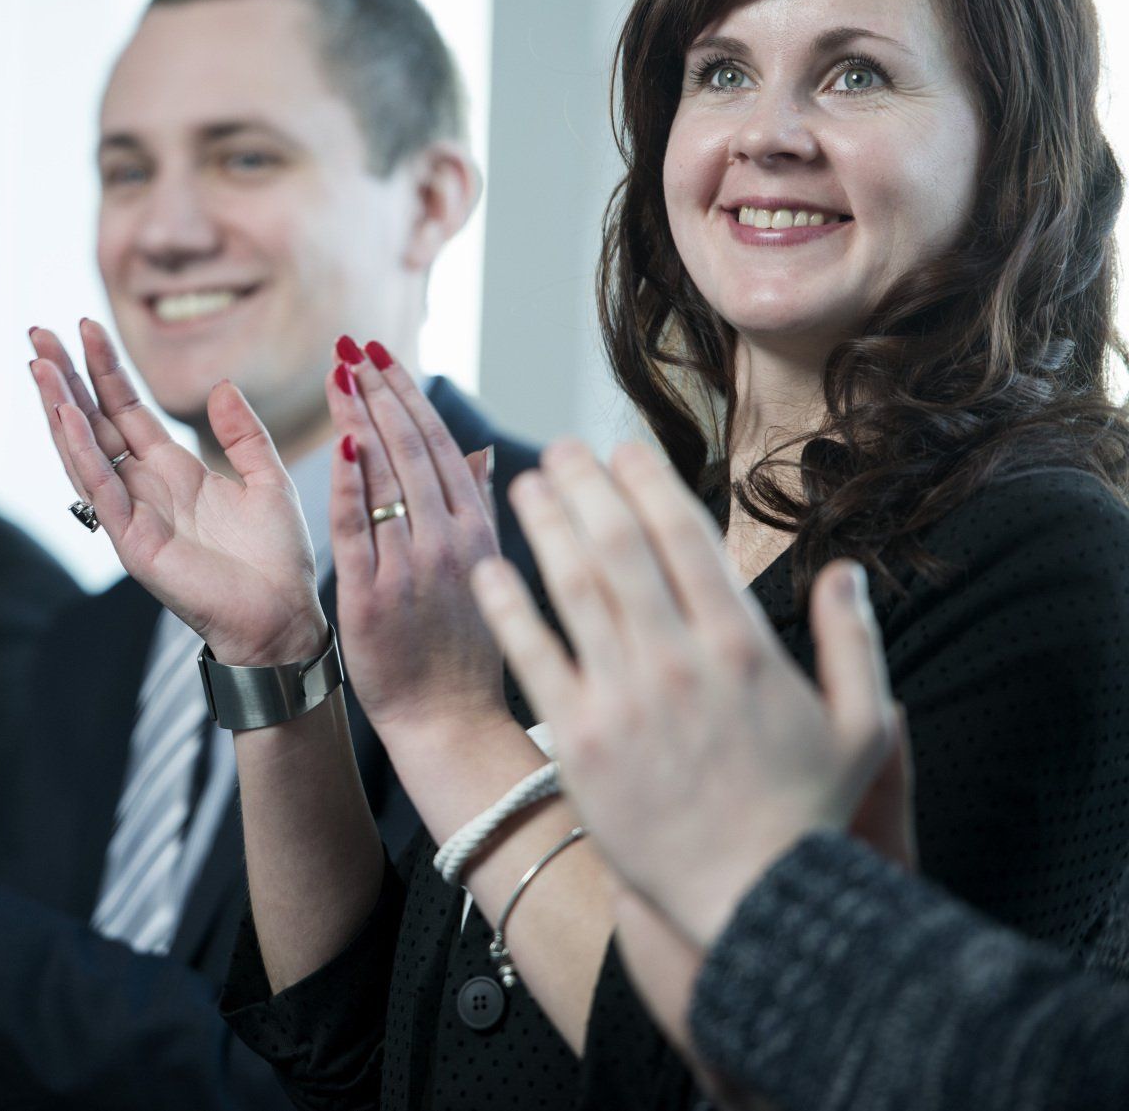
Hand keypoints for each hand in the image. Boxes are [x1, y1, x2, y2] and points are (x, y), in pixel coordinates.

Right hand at [28, 320, 325, 664]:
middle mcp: (144, 488)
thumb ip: (243, 434)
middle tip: (38, 332)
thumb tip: (220, 385)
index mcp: (173, 470)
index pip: (125, 410)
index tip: (84, 327)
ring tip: (39, 364)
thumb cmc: (275, 559)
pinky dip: (81, 452)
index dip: (105, 370)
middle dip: (66, 379)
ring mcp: (133, 514)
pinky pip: (101, 490)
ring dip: (60, 408)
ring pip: (84, 452)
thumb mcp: (267, 478)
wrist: (283, 616)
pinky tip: (65, 415)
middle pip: (93, 423)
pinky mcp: (133, 542)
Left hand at [325, 337, 506, 732]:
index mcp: (478, 531)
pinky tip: (339, 440)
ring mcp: (412, 566)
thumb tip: (482, 451)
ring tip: (337, 371)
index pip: (441, 445)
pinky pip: (358, 527)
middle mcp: (450, 540)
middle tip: (352, 344)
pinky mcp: (373, 594)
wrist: (450, 723)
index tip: (382, 354)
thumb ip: (477, 509)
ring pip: (385, 477)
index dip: (409, 395)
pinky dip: (350, 482)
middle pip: (412, 449)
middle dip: (381, 390)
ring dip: (360, 417)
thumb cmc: (466, 651)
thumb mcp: (485, 573)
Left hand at [470, 441, 899, 948]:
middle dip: (587, 486)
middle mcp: (679, 659)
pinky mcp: (580, 740)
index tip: (624, 451)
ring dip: (545, 526)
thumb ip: (853, 641)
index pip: (687, 539)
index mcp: (744, 646)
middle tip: (561, 448)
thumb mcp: (863, 725)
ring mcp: (624, 698)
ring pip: (574, 588)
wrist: (756, 902)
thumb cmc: (807, 816)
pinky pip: (535, 656)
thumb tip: (846, 572)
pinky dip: (508, 606)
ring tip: (523, 484)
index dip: (649, 484)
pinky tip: (487, 568)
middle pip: (620, 547)